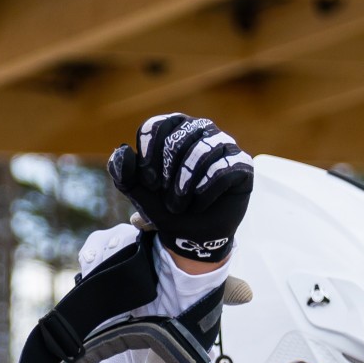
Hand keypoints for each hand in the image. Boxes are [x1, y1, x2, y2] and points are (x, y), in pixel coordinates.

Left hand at [107, 114, 252, 264]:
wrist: (194, 236)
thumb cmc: (169, 209)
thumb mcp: (141, 195)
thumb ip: (125, 175)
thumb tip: (121, 151)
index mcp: (175, 129)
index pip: (157, 126)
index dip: (149, 156)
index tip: (150, 182)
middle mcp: (201, 129)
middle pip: (178, 138)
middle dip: (167, 175)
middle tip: (167, 198)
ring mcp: (224, 144)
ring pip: (201, 153)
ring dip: (184, 186)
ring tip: (181, 205)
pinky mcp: (242, 164)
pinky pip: (222, 171)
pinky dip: (205, 194)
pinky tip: (201, 205)